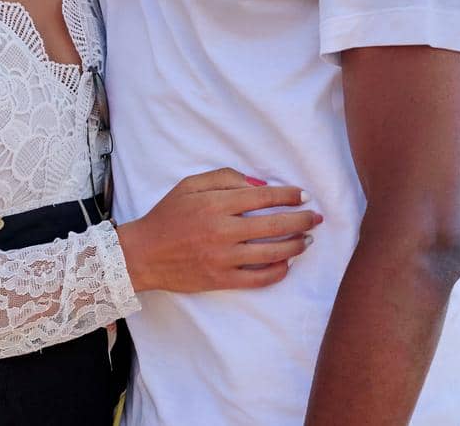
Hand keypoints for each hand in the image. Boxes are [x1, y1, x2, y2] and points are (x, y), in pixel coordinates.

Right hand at [115, 168, 321, 292]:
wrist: (143, 254)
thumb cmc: (167, 215)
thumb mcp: (189, 185)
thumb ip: (224, 178)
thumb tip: (259, 185)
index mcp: (216, 203)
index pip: (263, 197)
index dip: (287, 195)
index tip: (302, 195)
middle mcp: (223, 230)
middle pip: (274, 224)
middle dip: (301, 220)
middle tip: (316, 218)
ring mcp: (223, 258)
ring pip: (272, 253)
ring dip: (295, 246)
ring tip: (307, 241)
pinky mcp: (221, 280)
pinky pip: (258, 279)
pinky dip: (278, 272)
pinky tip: (287, 265)